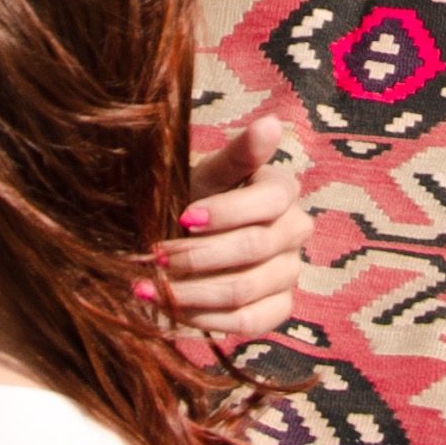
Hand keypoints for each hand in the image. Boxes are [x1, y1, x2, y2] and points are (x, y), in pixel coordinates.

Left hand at [154, 107, 314, 347]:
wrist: (182, 237)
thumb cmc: (194, 199)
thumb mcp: (208, 174)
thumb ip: (238, 154)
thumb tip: (271, 123)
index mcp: (283, 189)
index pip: (269, 201)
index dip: (226, 211)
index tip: (182, 216)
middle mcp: (295, 230)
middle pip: (253, 248)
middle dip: (198, 255)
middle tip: (155, 256)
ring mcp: (290, 272)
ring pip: (245, 290)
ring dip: (191, 291)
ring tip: (150, 285)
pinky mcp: (279, 308)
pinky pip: (247, 322)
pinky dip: (203, 318)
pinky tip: (169, 309)